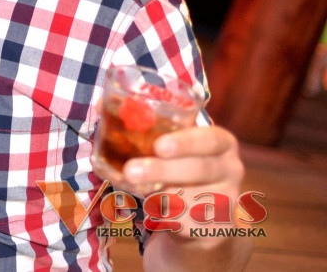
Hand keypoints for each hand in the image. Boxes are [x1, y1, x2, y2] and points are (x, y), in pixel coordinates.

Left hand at [121, 126, 244, 236]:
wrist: (201, 218)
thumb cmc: (179, 170)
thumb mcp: (174, 147)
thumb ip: (147, 128)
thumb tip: (100, 103)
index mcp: (222, 143)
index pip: (212, 139)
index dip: (186, 142)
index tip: (159, 146)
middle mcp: (230, 170)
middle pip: (199, 169)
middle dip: (162, 170)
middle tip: (131, 170)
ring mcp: (226, 201)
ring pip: (189, 198)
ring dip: (156, 195)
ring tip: (133, 189)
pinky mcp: (215, 228)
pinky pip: (183, 222)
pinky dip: (161, 216)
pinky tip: (149, 211)